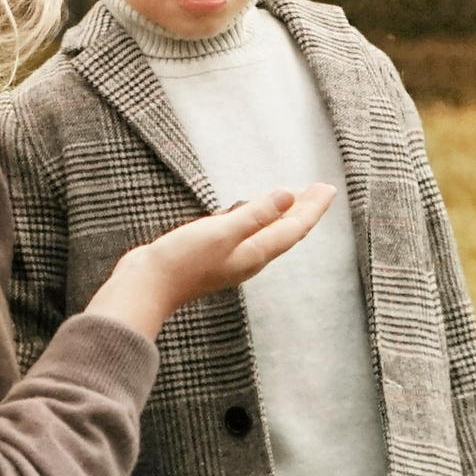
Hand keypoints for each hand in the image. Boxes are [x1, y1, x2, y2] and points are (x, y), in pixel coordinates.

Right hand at [85, 185, 338, 341]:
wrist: (147, 286)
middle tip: (322, 189)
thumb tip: (288, 196)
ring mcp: (231, 258)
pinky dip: (259, 219)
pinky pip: (248, 233)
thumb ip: (256, 214)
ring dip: (284, 214)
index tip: (329, 188)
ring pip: (268, 233)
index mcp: (255, 253)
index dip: (313, 208)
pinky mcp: (214, 254)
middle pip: (285, 231)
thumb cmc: (182, 260)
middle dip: (305, 210)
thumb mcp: (222, 231)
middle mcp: (248, 258)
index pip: (294, 228)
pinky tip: (253, 213)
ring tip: (295, 198)